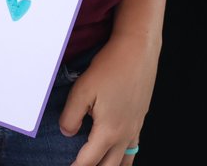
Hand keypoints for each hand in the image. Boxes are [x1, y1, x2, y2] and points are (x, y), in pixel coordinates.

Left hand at [60, 32, 158, 165]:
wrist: (138, 51)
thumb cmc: (110, 67)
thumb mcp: (82, 90)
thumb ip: (71, 116)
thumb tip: (67, 133)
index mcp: (109, 131)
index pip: (89, 160)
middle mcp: (125, 134)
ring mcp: (135, 127)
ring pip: (125, 160)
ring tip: (98, 165)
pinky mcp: (140, 118)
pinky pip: (134, 147)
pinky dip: (125, 156)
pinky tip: (118, 153)